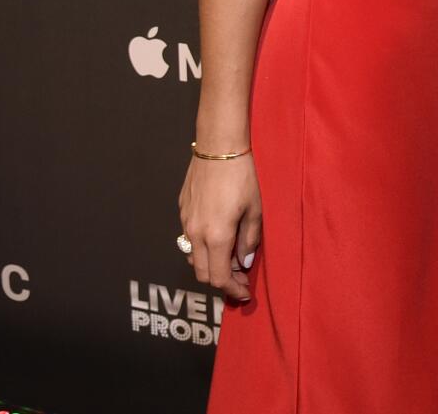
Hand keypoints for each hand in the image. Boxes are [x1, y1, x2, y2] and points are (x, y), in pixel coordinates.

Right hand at [178, 154, 261, 302]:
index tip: (245, 293)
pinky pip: (188, 238)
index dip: (232, 289)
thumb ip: (249, 240)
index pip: (219, 277)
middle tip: (240, 277)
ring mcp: (185, 221)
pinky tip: (218, 236)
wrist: (219, 145)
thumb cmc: (242, 175)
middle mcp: (195, 233)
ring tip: (230, 256)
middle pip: (202, 273)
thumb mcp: (255, 209)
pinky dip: (202, 246)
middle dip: (221, 280)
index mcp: (216, 236)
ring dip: (209, 264)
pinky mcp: (182, 209)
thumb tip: (244, 261)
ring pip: (192, 257)